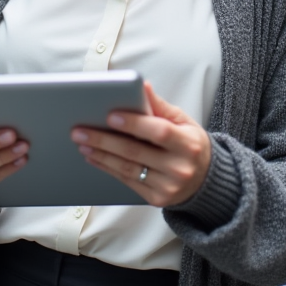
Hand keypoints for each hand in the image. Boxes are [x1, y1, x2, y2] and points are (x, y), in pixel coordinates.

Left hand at [72, 83, 211, 207]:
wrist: (205, 180)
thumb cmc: (190, 144)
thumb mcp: (183, 122)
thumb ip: (160, 106)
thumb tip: (142, 86)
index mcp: (188, 144)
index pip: (159, 132)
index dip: (134, 124)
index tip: (110, 116)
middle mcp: (179, 168)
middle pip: (135, 152)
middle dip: (104, 140)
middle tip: (80, 130)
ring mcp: (168, 187)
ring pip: (127, 169)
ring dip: (100, 155)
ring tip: (82, 143)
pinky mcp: (157, 199)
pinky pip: (127, 181)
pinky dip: (107, 168)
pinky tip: (94, 157)